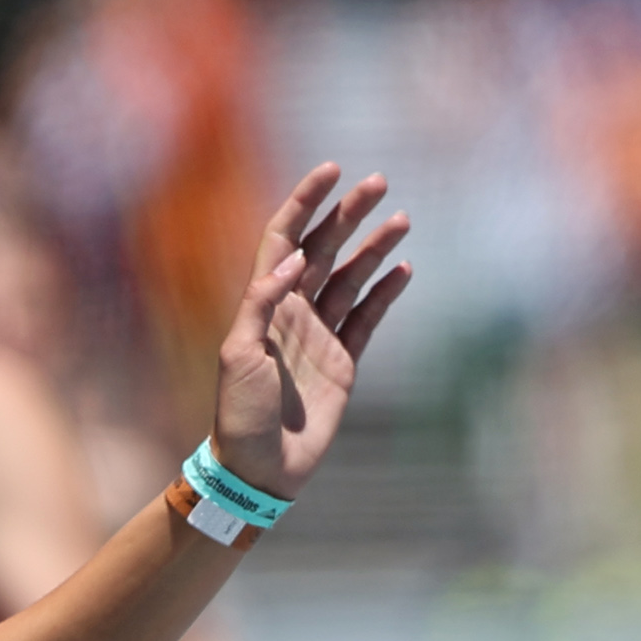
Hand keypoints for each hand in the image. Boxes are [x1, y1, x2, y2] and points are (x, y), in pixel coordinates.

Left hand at [207, 165, 411, 499]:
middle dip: (348, 214)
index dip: (304, 203)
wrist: (258, 469)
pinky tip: (403, 269)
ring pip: (351, 278)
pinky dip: (384, 294)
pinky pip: (367, 318)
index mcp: (263, 305)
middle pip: (324, 249)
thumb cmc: (238, 414)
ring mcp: (319, 336)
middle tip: (379, 182)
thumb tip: (296, 258)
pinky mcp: (342, 362)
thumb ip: (262, 303)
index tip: (330, 171)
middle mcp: (292, 313)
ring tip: (401, 219)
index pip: (283, 239)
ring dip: (374, 248)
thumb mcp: (238, 355)